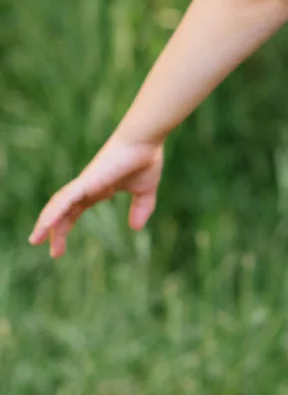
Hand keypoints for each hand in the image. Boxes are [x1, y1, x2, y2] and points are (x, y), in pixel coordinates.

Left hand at [28, 134, 164, 258]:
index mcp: (97, 190)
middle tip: (53, 253)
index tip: (60, 248)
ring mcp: (84, 184)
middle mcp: (86, 187)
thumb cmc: (145, 159)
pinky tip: (45, 226)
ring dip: (46, 224)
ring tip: (35, 241)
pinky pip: (65, 200)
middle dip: (55, 231)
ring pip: (58, 206)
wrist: (144, 141)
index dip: (66, 227)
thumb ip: (141, 209)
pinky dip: (53, 212)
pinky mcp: (86, 182)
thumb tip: (136, 228)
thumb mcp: (144, 192)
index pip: (74, 211)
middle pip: (63, 212)